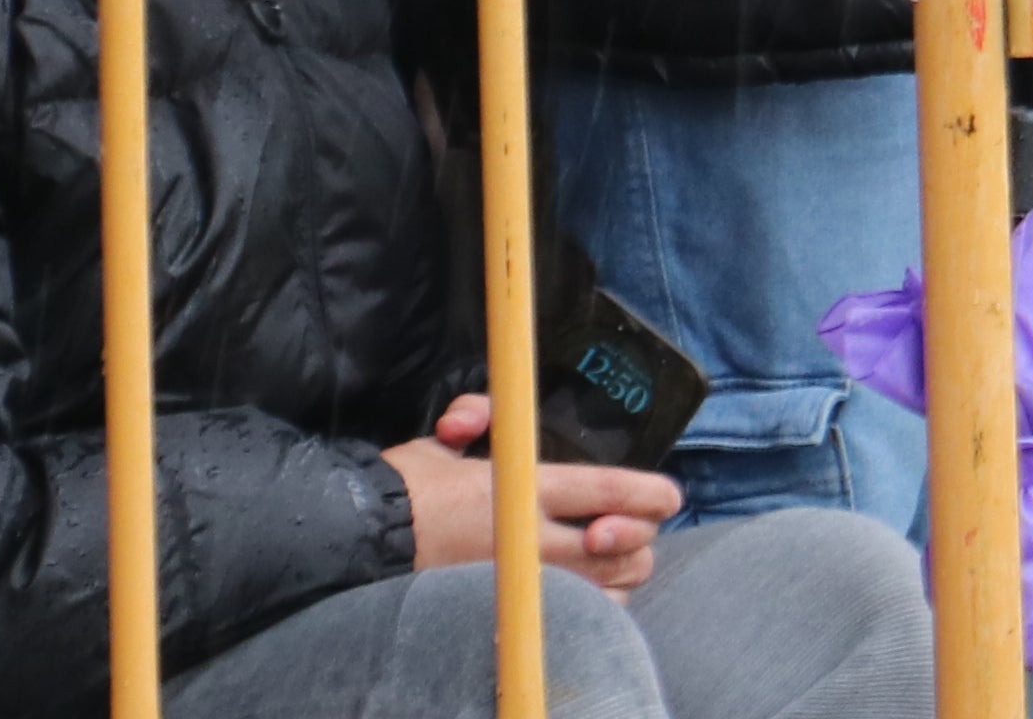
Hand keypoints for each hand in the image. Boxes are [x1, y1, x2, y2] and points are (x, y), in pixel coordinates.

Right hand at [389, 400, 674, 588]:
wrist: (363, 544)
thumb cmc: (403, 491)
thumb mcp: (441, 443)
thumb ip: (479, 422)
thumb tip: (477, 415)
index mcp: (522, 489)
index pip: (608, 491)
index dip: (650, 493)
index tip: (669, 495)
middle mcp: (534, 540)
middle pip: (625, 546)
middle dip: (639, 536)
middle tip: (628, 526)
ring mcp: (528, 583)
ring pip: (611, 587)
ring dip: (620, 571)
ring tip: (608, 556)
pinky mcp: (517, 613)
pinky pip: (581, 618)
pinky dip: (595, 604)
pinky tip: (585, 589)